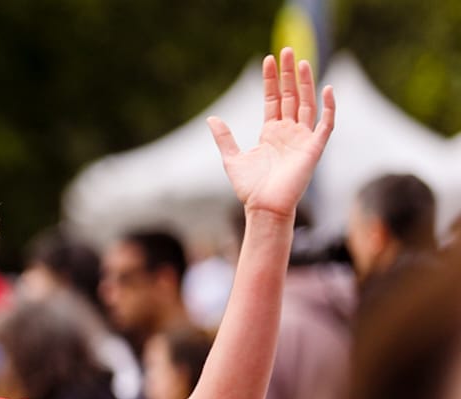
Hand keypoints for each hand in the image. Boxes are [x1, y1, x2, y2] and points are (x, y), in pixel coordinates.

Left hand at [208, 47, 334, 219]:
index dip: (271, 80)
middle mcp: (288, 132)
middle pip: (291, 96)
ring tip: (303, 62)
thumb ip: (224, 137)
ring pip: (307, 104)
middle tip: (288, 51)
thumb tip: (212, 118)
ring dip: (306, 83)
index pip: (273, 99)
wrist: (263, 207)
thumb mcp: (232, 158)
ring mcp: (302, 138)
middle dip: (289, 74)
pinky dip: (328, 107)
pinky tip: (326, 89)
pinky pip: (325, 124)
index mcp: (270, 132)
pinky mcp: (314, 148)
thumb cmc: (250, 188)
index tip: (268, 60)